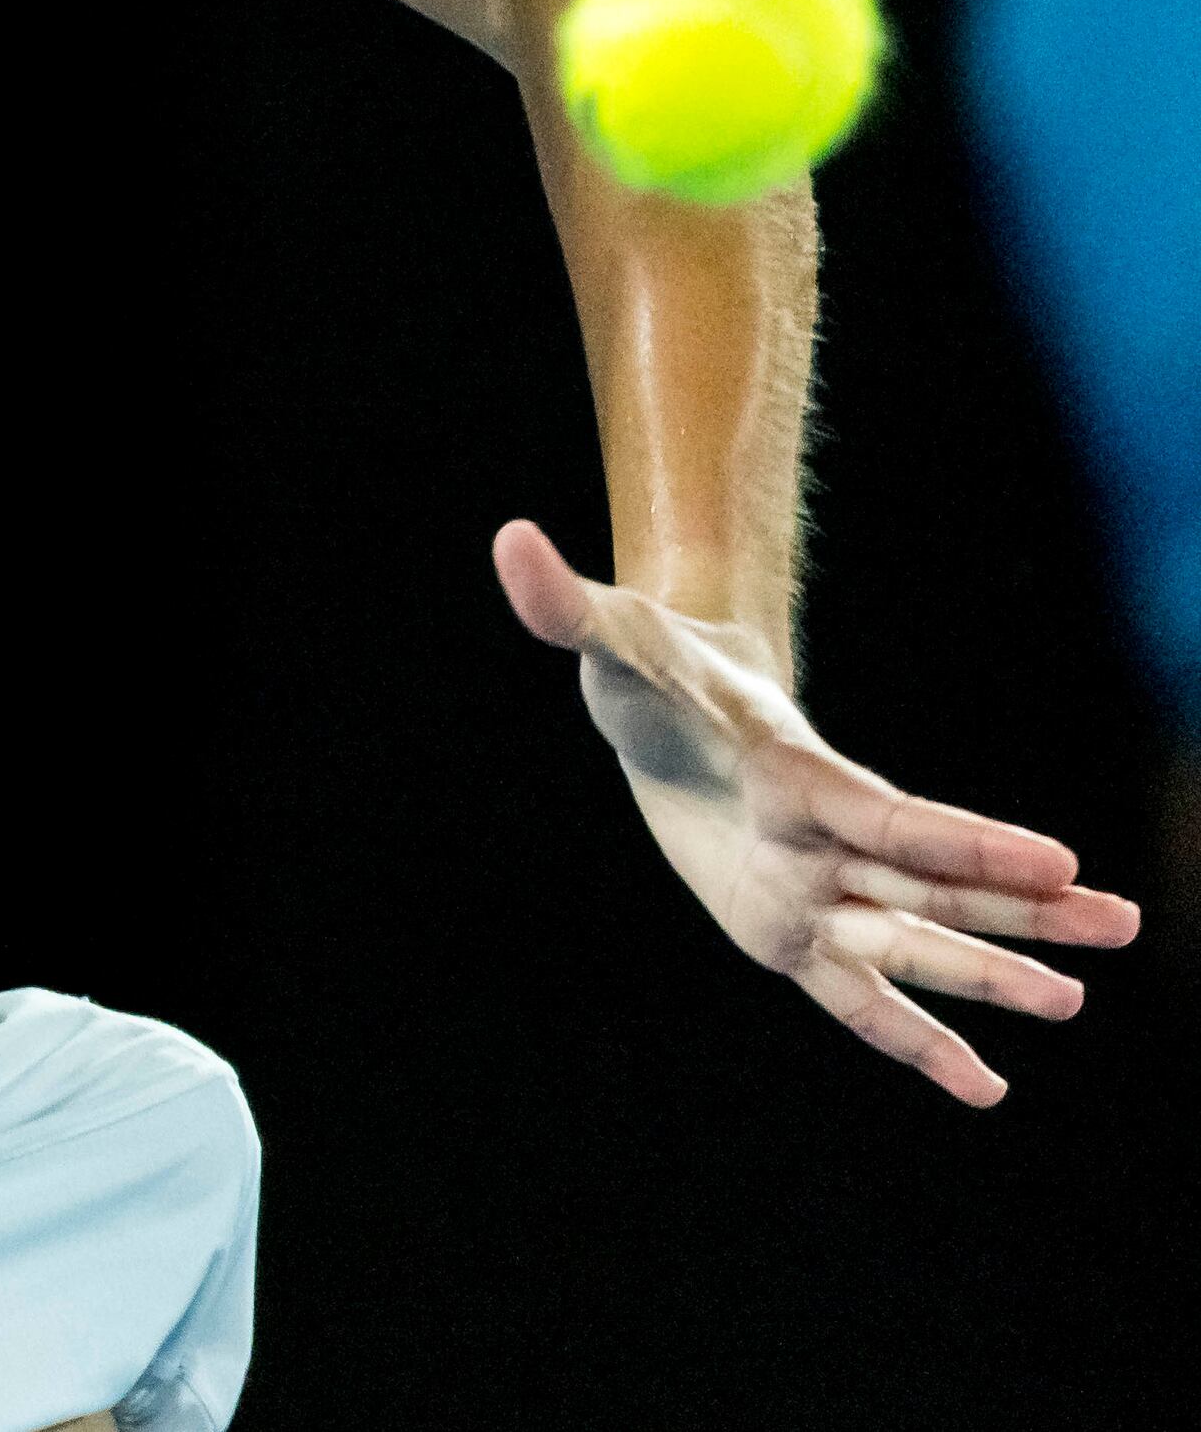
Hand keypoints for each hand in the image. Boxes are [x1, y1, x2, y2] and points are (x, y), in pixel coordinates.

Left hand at [495, 518, 1141, 1103]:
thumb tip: (509, 542)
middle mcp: (821, 840)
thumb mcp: (600, 636)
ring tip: (1075, 1005)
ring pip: (914, 945)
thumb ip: (561, 601)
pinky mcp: (788, 933)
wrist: (667, 703)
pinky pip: (862, 1001)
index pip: (890, 817)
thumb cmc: (643, 667)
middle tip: (1123, 920)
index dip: (966, 841)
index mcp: (793, 775)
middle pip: (930, 884)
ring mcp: (813, 891)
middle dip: (1021, 907)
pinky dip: (919, 1044)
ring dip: (992, 976)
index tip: (1060, 857)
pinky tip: (985, 1090)